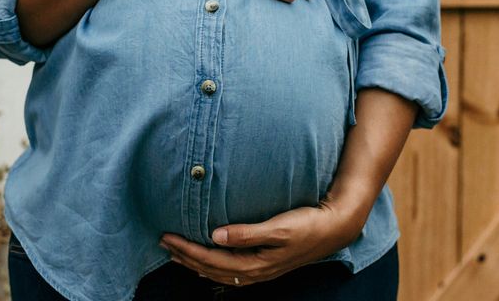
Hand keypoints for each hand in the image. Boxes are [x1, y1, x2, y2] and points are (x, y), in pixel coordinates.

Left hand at [159, 200, 364, 286]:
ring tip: (175, 252)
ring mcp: (259, 270)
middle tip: (163, 242)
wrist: (334, 229)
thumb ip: (247, 233)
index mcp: (255, 264)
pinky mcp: (264, 264)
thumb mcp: (278, 227)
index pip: (211, 260)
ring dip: (195, 262)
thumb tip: (215, 236)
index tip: (168, 237)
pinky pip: (229, 270)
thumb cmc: (308, 225)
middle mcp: (254, 272)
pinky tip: (205, 259)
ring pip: (218, 271)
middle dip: (185, 256)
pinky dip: (211, 265)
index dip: (188, 250)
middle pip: (211, 268)